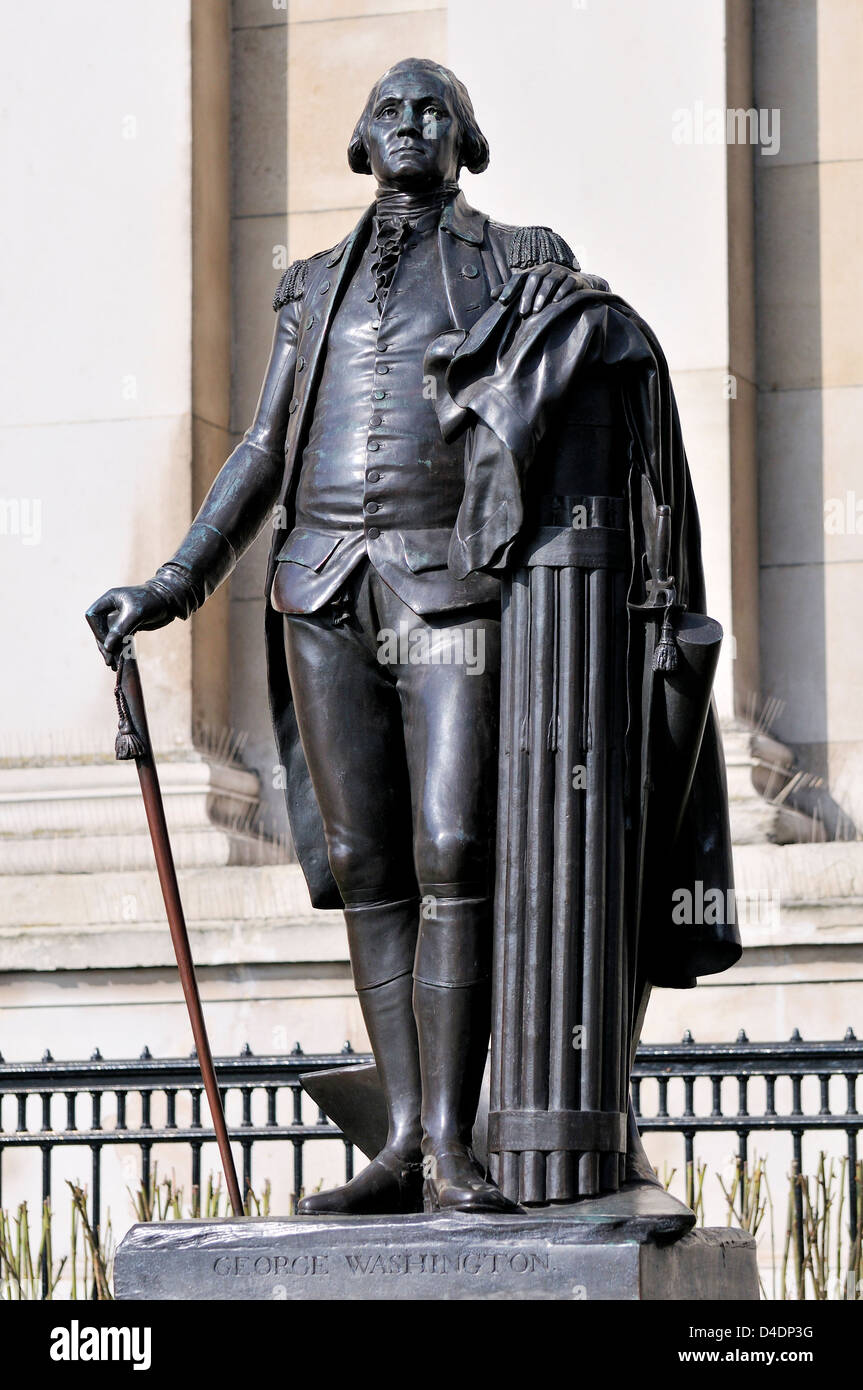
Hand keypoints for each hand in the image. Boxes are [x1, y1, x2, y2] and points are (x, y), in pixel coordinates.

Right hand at [85, 585, 172, 668]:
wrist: (170, 600)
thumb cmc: (153, 601)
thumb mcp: (136, 614)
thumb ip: (120, 629)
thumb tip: (107, 647)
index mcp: (109, 600)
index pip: (93, 616)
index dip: (97, 631)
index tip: (106, 643)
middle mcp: (111, 608)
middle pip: (100, 629)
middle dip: (104, 645)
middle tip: (109, 661)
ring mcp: (118, 618)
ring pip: (108, 636)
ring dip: (110, 651)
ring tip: (113, 665)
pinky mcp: (127, 626)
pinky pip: (118, 639)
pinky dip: (119, 649)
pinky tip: (119, 661)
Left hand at [492, 263, 608, 314]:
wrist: (578, 287)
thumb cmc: (550, 292)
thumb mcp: (531, 291)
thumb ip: (513, 292)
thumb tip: (492, 294)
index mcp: (534, 271)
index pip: (519, 277)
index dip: (510, 288)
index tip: (502, 302)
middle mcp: (547, 268)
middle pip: (535, 278)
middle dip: (527, 296)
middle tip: (522, 313)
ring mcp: (562, 272)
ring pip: (551, 280)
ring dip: (543, 296)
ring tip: (537, 311)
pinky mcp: (575, 278)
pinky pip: (568, 283)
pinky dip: (562, 292)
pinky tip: (556, 302)